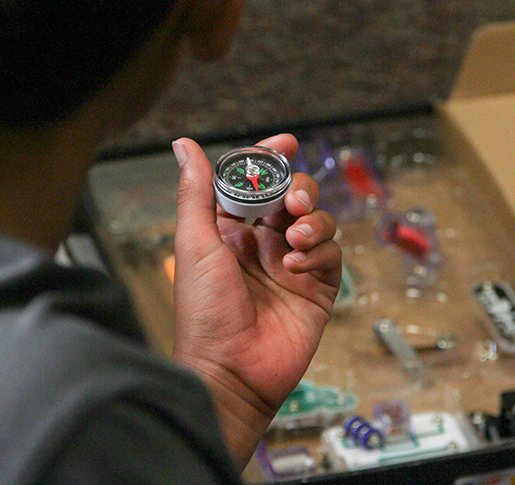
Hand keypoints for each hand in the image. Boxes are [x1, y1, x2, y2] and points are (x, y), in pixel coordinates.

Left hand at [170, 134, 340, 468]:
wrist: (229, 372)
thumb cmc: (203, 312)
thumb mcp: (196, 243)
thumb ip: (196, 192)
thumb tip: (183, 144)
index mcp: (230, 232)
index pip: (256, 184)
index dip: (271, 160)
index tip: (285, 142)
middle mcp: (262, 245)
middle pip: (294, 198)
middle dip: (299, 190)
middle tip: (293, 201)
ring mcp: (292, 267)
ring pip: (318, 223)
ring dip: (312, 222)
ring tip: (293, 240)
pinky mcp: (317, 291)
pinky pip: (331, 257)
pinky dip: (318, 254)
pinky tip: (296, 269)